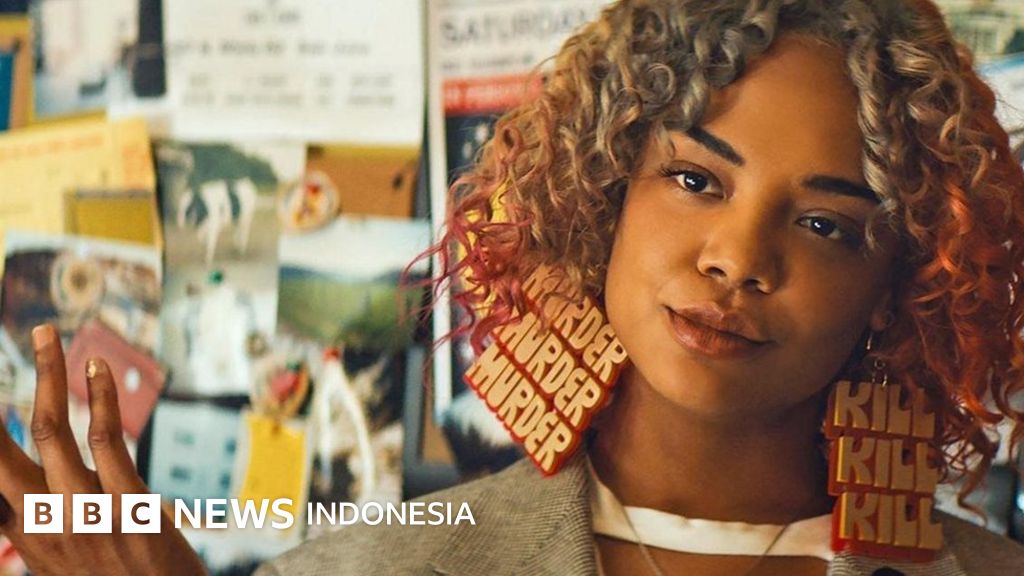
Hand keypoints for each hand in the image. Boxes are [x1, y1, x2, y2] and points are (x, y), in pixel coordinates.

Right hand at [0, 325, 206, 575]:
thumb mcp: (66, 565)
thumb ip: (42, 529)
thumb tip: (18, 501)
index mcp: (27, 536)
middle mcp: (46, 522)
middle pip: (2, 448)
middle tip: (21, 346)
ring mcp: (85, 513)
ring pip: (50, 429)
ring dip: (47, 373)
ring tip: (44, 334)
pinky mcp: (128, 504)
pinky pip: (105, 438)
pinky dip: (100, 396)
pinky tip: (96, 366)